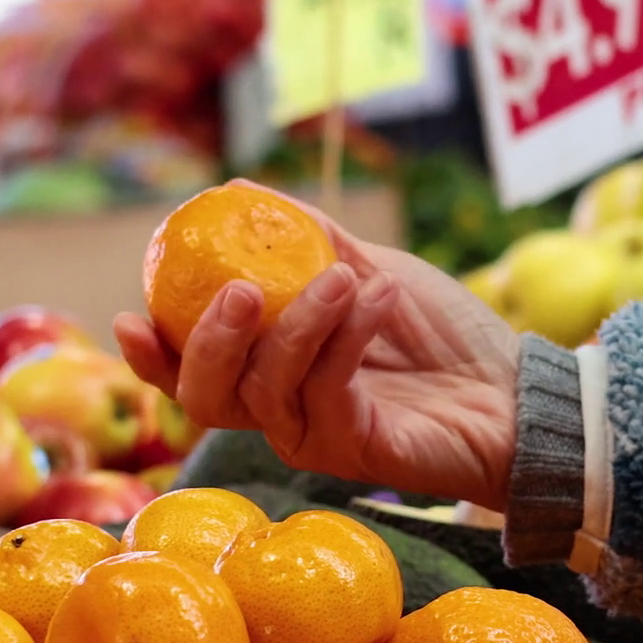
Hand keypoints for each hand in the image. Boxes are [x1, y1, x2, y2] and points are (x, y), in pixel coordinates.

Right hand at [115, 182, 521, 509]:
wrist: (514, 388)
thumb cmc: (442, 334)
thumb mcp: (366, 268)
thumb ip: (305, 239)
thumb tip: (234, 191)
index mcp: (270, 372)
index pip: (189, 374)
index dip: (149, 355)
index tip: (129, 314)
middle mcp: (280, 412)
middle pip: (205, 395)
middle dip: (208, 342)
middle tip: (240, 291)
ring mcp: (314, 436)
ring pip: (267, 390)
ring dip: (300, 324)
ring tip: (346, 278)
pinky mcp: (355, 450)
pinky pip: (328, 392)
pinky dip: (346, 336)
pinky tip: (377, 297)